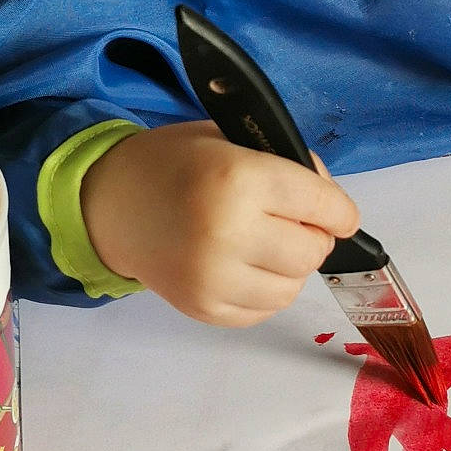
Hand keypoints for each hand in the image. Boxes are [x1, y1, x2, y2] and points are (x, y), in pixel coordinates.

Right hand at [79, 120, 361, 325]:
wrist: (109, 202)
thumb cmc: (176, 164)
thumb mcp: (231, 140)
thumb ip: (288, 166)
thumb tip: (335, 209)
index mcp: (239, 179)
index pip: (325, 206)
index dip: (340, 211)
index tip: (340, 215)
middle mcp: (228, 233)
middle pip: (313, 252)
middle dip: (312, 236)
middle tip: (290, 223)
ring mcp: (213, 278)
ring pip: (292, 288)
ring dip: (289, 267)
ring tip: (264, 245)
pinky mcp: (203, 309)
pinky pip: (263, 310)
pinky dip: (264, 290)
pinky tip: (242, 266)